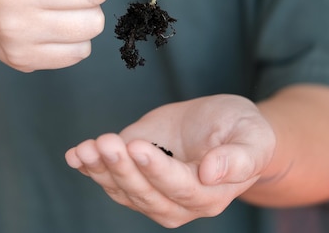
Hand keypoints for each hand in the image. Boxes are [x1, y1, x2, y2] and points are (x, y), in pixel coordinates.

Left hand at [65, 95, 275, 227]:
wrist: (223, 125)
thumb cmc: (243, 131)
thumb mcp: (253, 137)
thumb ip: (240, 158)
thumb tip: (213, 172)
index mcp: (209, 195)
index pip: (179, 188)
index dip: (157, 170)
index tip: (138, 146)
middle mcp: (177, 202)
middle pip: (145, 194)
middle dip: (122, 169)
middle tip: (107, 143)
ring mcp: (152, 191)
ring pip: (123, 190)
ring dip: (101, 170)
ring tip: (87, 148)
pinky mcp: (133, 174)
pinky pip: (109, 178)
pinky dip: (90, 167)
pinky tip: (76, 155)